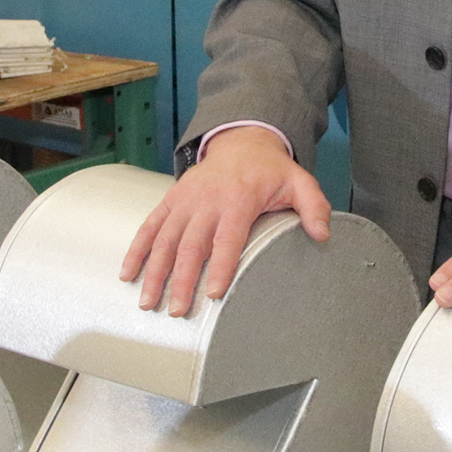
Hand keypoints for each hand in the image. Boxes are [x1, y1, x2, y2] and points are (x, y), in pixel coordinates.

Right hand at [121, 126, 331, 316]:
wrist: (241, 141)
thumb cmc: (270, 170)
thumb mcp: (299, 182)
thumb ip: (313, 207)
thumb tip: (323, 234)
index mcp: (238, 199)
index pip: (227, 237)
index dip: (220, 265)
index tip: (213, 293)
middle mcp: (207, 200)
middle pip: (191, 244)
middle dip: (181, 279)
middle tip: (177, 310)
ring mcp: (185, 200)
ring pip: (165, 238)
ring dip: (154, 271)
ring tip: (148, 302)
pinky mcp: (172, 200)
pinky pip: (150, 225)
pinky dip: (137, 249)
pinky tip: (128, 273)